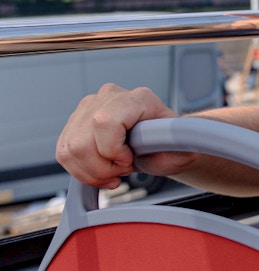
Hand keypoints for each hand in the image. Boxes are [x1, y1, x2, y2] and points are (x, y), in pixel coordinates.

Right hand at [56, 83, 192, 189]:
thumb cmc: (172, 144)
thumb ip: (180, 141)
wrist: (163, 144)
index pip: (105, 122)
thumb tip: (172, 138)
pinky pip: (63, 153)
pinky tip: (100, 172)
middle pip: (82, 141)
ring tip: (112, 174)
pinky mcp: (75, 122)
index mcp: (138, 98)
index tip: (129, 161)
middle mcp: (110, 97)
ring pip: (69, 150)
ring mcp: (89, 107)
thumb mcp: (183, 145)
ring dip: (90, 172)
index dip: (113, 150)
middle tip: (121, 171)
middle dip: (101, 168)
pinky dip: (80, 171)